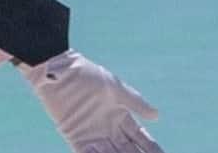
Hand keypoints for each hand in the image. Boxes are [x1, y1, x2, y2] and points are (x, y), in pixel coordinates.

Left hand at [25, 51, 162, 152]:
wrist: (60, 73)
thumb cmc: (88, 76)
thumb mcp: (116, 89)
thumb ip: (136, 103)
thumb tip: (157, 116)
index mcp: (120, 116)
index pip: (140, 137)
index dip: (151, 148)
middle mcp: (109, 129)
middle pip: (127, 150)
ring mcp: (93, 136)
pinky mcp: (76, 139)